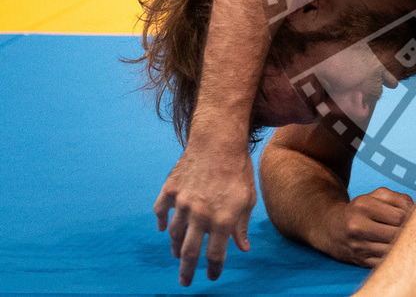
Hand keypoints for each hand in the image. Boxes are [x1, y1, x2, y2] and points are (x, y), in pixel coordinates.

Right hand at [154, 144, 256, 285]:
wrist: (218, 140)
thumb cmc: (238, 169)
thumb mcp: (248, 198)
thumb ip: (242, 226)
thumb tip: (243, 248)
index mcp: (222, 219)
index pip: (215, 254)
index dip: (213, 269)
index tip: (212, 276)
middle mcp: (200, 215)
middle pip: (189, 252)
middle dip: (187, 271)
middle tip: (185, 282)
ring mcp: (182, 202)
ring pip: (174, 234)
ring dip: (175, 247)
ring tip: (177, 254)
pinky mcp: (170, 189)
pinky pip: (160, 211)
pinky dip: (159, 221)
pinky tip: (161, 228)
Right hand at [327, 188, 414, 267]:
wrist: (334, 229)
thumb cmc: (362, 210)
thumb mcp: (377, 196)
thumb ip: (400, 199)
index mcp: (363, 206)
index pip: (400, 216)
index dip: (412, 218)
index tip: (415, 218)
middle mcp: (358, 226)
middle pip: (397, 234)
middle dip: (409, 232)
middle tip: (415, 230)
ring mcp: (358, 246)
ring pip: (393, 250)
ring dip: (403, 245)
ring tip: (407, 239)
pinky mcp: (361, 261)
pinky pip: (386, 261)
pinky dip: (395, 256)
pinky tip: (396, 249)